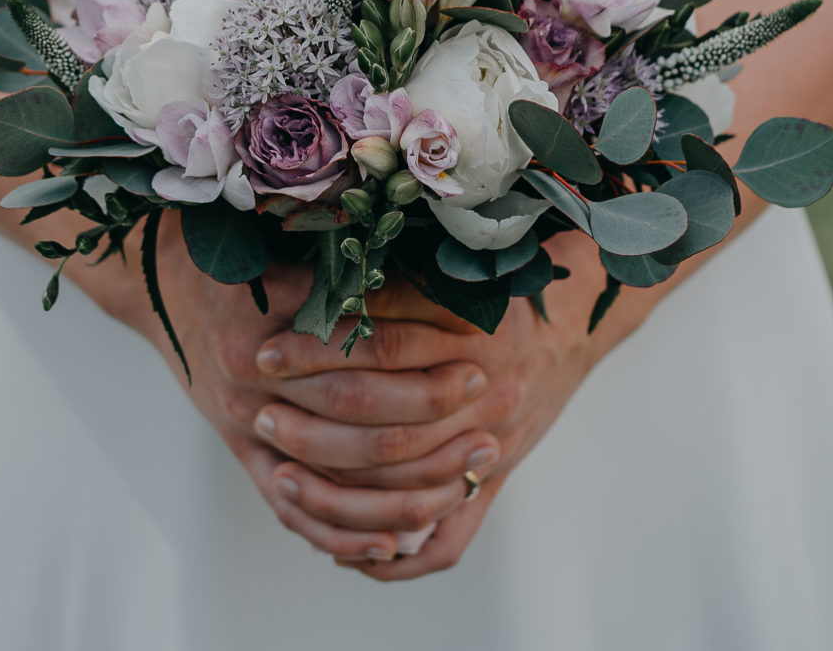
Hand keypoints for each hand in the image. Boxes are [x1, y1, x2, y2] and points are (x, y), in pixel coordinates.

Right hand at [67, 213, 499, 564]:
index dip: (428, 351)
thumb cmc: (225, 247)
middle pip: (358, 416)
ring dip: (408, 484)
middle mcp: (253, 383)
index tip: (485, 348)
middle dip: (435, 414)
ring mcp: (245, 427)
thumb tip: (424, 246)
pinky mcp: (243, 456)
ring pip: (335, 477)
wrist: (153, 280)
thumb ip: (342, 250)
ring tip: (472, 473)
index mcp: (267, 324)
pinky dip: (345, 532)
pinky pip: (295, 513)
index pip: (363, 348)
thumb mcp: (278, 237)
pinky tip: (397, 543)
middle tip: (500, 412)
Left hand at [253, 229, 620, 579]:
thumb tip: (306, 277)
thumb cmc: (500, 294)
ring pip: (406, 491)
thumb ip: (387, 280)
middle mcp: (485, 398)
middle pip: (386, 427)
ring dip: (337, 491)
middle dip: (315, 426)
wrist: (570, 327)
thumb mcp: (448, 274)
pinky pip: (445, 542)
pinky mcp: (493, 485)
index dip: (316, 349)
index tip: (265, 350)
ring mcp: (491, 450)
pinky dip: (395, 557)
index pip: (380, 345)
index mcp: (474, 334)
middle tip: (262, 416)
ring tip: (282, 477)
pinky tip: (346, 551)